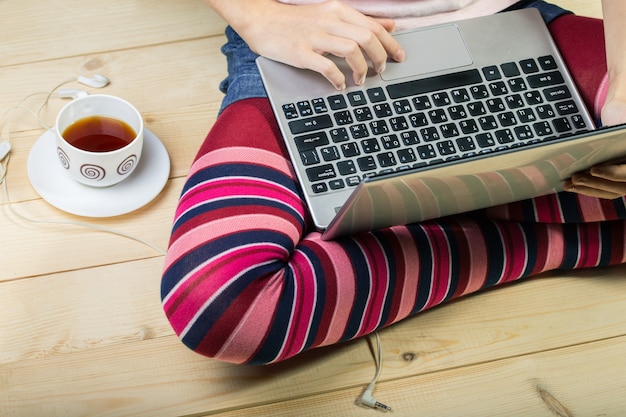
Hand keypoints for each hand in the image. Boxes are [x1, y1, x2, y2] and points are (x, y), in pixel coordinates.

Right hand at [232, 0, 405, 89]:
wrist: (261, 20)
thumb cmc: (295, 21)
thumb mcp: (330, 15)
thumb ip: (359, 21)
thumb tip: (389, 25)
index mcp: (337, 10)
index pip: (373, 25)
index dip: (390, 43)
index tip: (399, 57)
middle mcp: (328, 20)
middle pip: (367, 37)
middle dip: (381, 57)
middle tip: (381, 70)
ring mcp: (314, 36)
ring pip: (352, 49)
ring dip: (362, 68)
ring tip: (361, 79)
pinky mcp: (300, 52)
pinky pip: (327, 66)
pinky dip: (338, 78)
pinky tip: (340, 85)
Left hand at [564, 98, 625, 198]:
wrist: (622, 114)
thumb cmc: (622, 112)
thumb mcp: (621, 110)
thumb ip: (619, 114)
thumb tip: (614, 124)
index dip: (613, 173)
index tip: (593, 169)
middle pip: (623, 185)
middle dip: (597, 183)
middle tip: (575, 178)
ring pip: (615, 191)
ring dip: (590, 189)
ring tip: (569, 184)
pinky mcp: (619, 181)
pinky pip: (609, 191)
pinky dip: (591, 190)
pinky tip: (573, 187)